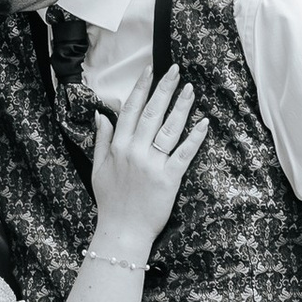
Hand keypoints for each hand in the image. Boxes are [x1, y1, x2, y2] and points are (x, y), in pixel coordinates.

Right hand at [88, 71, 209, 252]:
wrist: (122, 231)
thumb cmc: (110, 203)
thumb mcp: (97, 169)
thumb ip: (101, 140)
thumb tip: (101, 116)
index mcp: (118, 148)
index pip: (129, 110)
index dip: (140, 88)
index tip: (149, 70)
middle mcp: (134, 152)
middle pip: (151, 113)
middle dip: (164, 88)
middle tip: (175, 69)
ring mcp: (152, 165)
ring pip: (168, 129)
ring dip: (181, 107)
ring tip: (190, 89)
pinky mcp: (169, 179)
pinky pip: (184, 154)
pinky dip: (194, 138)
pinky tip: (203, 123)